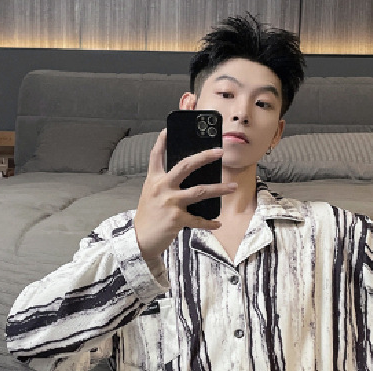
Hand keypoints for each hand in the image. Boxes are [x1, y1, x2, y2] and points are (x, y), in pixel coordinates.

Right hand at [133, 129, 236, 263]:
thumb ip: (165, 184)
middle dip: (204, 157)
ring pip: (200, 191)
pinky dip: (209, 223)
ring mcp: (170, 202)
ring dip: (219, 189)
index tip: (168, 129)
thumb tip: (190, 178)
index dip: (162, 140)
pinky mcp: (176, 219)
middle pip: (186, 166)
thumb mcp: (151, 195)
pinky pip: (198, 219)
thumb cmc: (149, 216)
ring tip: (233, 187)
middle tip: (220, 151)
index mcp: (154, 180)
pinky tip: (218, 223)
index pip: (156, 155)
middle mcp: (162, 187)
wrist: (140, 239)